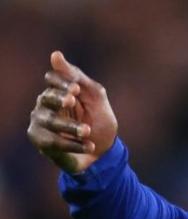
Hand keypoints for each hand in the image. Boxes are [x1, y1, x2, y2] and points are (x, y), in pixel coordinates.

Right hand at [27, 51, 117, 173]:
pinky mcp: (41, 140)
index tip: (76, 89)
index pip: (53, 79)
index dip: (62, 82)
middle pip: (47, 97)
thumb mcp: (95, 97)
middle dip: (59, 99)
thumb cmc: (99, 121)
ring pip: (50, 120)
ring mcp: (41, 122)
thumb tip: (55, 54)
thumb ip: (78, 77)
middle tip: (72, 102)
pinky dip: (74, 144)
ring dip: (71, 126)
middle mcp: (46, 104)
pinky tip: (89, 145)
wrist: (104, 152)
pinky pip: (54, 142)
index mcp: (59, 90)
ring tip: (87, 131)